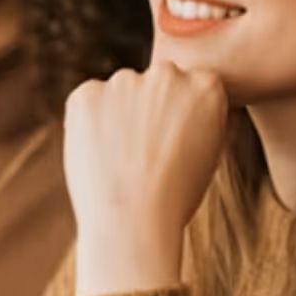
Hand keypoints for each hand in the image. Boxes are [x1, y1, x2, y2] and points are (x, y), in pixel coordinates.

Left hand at [64, 60, 227, 295]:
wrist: (133, 221)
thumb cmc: (175, 197)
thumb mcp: (209, 153)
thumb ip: (201, 118)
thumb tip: (189, 104)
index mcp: (206, 85)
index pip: (189, 89)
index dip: (179, 121)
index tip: (173, 146)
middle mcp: (167, 74)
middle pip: (154, 85)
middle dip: (148, 110)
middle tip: (142, 153)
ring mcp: (124, 80)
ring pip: (119, 93)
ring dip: (117, 115)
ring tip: (119, 160)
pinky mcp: (86, 94)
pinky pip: (87, 103)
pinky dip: (87, 123)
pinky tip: (97, 154)